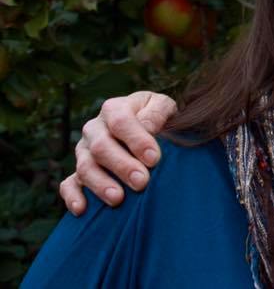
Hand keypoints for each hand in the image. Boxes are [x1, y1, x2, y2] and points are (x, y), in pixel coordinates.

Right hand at [59, 91, 176, 215]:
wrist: (147, 126)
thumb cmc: (157, 117)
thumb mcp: (162, 107)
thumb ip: (157, 113)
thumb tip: (148, 128)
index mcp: (114, 109)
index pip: (120, 121)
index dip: (136, 140)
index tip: (154, 159)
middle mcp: (94, 129)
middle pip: (101, 147)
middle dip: (121, 166)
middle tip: (141, 182)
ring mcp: (84, 151)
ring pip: (85, 167)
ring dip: (100, 184)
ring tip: (118, 199)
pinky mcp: (78, 172)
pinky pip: (68, 184)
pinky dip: (72, 196)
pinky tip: (82, 209)